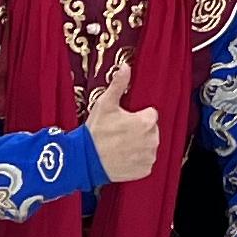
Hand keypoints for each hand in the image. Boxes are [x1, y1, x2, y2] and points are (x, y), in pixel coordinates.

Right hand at [85, 63, 157, 182]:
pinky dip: (137, 160)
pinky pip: (145, 161)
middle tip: (120, 133)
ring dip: (139, 145)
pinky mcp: (144, 170)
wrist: (84, 160)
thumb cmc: (95, 131)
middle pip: (151, 130)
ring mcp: (149, 156)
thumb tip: (126, 66)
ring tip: (120, 145)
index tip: (124, 120)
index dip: (136, 116)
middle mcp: (152, 140)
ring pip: (149, 146)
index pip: (150, 114)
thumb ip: (118, 84)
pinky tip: (123, 157)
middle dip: (139, 130)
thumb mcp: (105, 104)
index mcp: (146, 122)